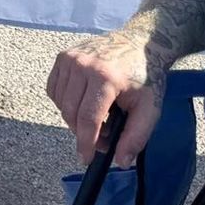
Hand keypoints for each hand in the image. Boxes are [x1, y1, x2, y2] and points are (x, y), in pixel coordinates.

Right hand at [47, 28, 166, 165]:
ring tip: (96, 118)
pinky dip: (64, 103)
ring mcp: (70, 59)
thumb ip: (136, 137)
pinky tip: (82, 102)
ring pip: (60, 103)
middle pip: (71, 112)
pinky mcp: (62, 57)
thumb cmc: (146, 77)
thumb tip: (120, 161)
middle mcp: (82, 66)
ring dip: (74, 118)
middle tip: (101, 139)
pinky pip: (54, 89)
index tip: (86, 158)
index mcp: (105, 78)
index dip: (86, 143)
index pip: (88, 118)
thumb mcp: (150, 109)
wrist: (139, 43)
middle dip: (82, 133)